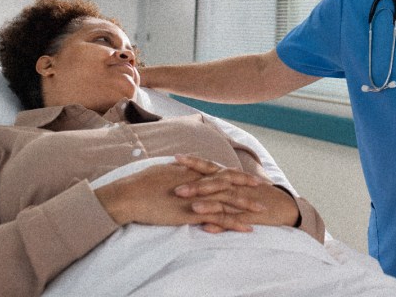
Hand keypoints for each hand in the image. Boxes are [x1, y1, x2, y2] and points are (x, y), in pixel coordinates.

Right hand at [94, 160, 264, 231]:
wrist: (132, 194)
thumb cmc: (142, 183)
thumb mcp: (164, 171)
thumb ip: (177, 171)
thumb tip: (180, 167)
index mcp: (193, 171)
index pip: (220, 171)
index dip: (235, 173)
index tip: (247, 175)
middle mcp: (200, 181)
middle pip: (229, 183)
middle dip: (247, 185)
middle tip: (263, 187)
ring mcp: (199, 197)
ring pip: (229, 200)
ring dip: (247, 205)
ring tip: (262, 209)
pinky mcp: (194, 213)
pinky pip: (220, 219)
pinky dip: (235, 223)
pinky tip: (246, 227)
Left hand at [173, 155, 299, 231]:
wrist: (281, 204)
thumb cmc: (252, 193)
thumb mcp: (233, 182)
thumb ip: (214, 178)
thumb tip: (190, 175)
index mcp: (228, 177)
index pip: (209, 166)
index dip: (193, 162)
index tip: (175, 157)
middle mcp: (234, 186)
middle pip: (213, 183)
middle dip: (196, 186)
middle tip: (177, 189)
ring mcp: (241, 202)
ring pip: (222, 202)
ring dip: (208, 205)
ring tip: (192, 208)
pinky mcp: (248, 217)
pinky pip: (233, 221)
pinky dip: (220, 224)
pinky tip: (207, 228)